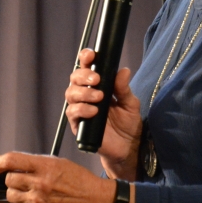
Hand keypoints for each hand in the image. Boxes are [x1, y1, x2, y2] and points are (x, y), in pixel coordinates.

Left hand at [0, 152, 119, 202]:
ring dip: (16, 191)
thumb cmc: (78, 180)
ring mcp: (37, 202)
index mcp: (45, 167)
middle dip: (12, 178)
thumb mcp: (59, 163)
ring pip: (10, 195)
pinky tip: (36, 201)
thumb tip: (13, 165)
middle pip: (8, 179)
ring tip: (30, 190)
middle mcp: (39, 184)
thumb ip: (36, 164)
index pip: (12, 161)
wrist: (92, 202)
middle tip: (23, 179)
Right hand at [65, 49, 141, 180]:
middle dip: (83, 76)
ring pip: (71, 94)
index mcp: (98, 85)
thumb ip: (124, 88)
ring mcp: (80, 109)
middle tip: (96, 80)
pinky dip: (81, 109)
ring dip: (83, 93)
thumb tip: (124, 70)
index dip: (86, 58)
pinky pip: (72, 113)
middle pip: (74, 78)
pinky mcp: (78, 124)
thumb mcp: (130, 103)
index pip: (87, 67)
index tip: (91, 55)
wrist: (128, 146)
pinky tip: (93, 111)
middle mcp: (86, 94)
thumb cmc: (128, 122)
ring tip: (98, 97)